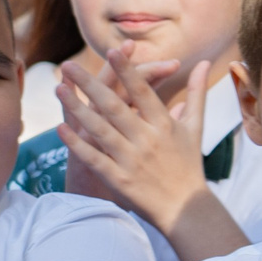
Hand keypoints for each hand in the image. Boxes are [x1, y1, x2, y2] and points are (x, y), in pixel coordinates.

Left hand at [57, 46, 212, 236]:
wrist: (186, 209)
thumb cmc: (189, 164)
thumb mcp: (195, 127)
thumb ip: (197, 93)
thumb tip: (202, 63)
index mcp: (164, 125)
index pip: (144, 92)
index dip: (128, 71)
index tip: (113, 51)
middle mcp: (147, 140)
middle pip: (116, 107)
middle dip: (91, 84)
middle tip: (70, 64)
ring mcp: (131, 160)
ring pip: (101, 130)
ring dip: (78, 109)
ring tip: (58, 89)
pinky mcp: (119, 179)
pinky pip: (94, 158)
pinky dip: (77, 144)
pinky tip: (61, 128)